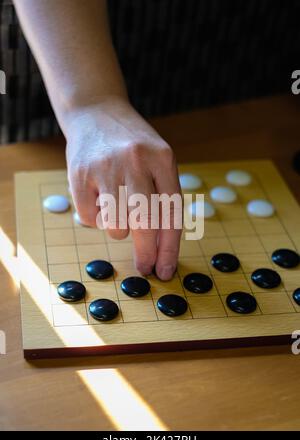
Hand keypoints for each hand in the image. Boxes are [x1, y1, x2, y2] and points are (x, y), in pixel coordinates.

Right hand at [65, 97, 181, 280]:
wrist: (95, 112)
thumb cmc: (132, 144)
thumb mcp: (158, 159)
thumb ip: (163, 196)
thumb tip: (161, 247)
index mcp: (163, 158)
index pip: (171, 213)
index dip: (169, 248)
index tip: (165, 270)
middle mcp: (136, 160)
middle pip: (145, 224)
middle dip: (146, 253)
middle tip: (144, 268)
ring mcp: (106, 166)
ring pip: (116, 225)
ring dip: (118, 229)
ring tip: (117, 208)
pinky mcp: (80, 174)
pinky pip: (90, 218)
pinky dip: (95, 218)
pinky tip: (98, 198)